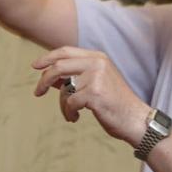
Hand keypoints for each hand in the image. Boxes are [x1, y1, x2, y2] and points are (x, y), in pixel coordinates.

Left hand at [32, 46, 150, 145]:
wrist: (135, 119)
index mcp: (98, 57)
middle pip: (59, 66)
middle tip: (37, 92)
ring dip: (62, 105)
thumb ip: (75, 77)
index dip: (48, 57)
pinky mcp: (95, 93)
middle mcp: (97, 63)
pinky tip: (76, 118)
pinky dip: (69, 113)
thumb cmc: (115, 103)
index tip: (35, 66)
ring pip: (63, 89)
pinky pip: (69, 103)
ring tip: (71, 114)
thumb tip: (49, 77)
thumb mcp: (96, 83)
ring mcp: (96, 77)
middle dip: (44, 80)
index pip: (66, 51)